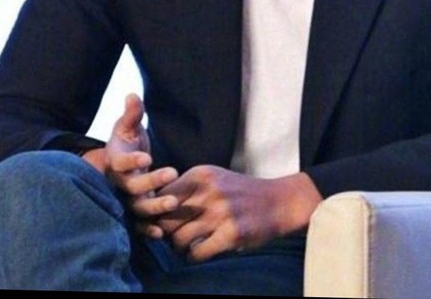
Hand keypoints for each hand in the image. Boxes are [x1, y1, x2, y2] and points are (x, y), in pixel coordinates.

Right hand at [82, 93, 178, 237]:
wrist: (121, 163)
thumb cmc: (126, 141)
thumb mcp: (127, 126)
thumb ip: (132, 113)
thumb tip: (132, 95)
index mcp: (115, 161)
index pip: (121, 163)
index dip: (132, 161)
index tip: (146, 156)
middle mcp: (119, 183)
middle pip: (131, 187)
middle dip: (151, 182)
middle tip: (171, 172)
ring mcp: (127, 199)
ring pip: (137, 208)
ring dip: (154, 208)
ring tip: (173, 203)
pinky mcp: (136, 212)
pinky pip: (139, 226)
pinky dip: (148, 231)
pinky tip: (162, 234)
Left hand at [138, 166, 321, 260]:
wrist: (278, 201)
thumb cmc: (239, 193)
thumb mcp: (213, 179)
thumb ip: (186, 189)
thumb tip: (152, 210)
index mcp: (201, 174)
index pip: (162, 197)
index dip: (157, 213)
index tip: (162, 221)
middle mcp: (209, 191)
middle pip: (166, 220)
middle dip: (166, 233)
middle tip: (175, 236)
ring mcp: (221, 212)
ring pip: (178, 239)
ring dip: (179, 248)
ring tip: (189, 245)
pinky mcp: (231, 233)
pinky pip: (196, 253)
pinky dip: (194, 256)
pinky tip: (203, 250)